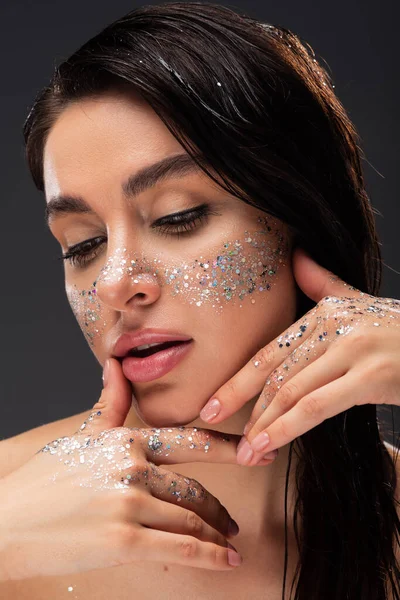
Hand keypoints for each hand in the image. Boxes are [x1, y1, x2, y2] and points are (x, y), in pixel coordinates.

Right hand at [0, 359, 248, 580]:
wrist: (6, 520)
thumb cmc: (42, 481)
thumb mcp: (81, 436)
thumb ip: (109, 403)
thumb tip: (117, 365)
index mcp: (127, 440)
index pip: (188, 441)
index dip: (226, 447)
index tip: (253, 451)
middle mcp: (133, 466)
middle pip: (193, 489)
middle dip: (220, 509)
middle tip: (234, 522)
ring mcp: (129, 502)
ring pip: (191, 518)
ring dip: (216, 535)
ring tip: (227, 544)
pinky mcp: (122, 539)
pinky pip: (180, 547)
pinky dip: (210, 555)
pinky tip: (225, 560)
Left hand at [200, 247, 399, 465]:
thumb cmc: (399, 331)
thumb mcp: (361, 303)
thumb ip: (323, 284)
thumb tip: (296, 255)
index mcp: (325, 312)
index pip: (270, 351)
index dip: (238, 380)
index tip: (211, 403)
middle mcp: (334, 324)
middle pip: (275, 372)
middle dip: (243, 405)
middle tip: (219, 432)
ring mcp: (352, 347)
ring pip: (292, 390)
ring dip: (264, 424)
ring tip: (247, 451)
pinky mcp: (370, 374)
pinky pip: (317, 405)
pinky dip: (288, 427)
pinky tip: (270, 445)